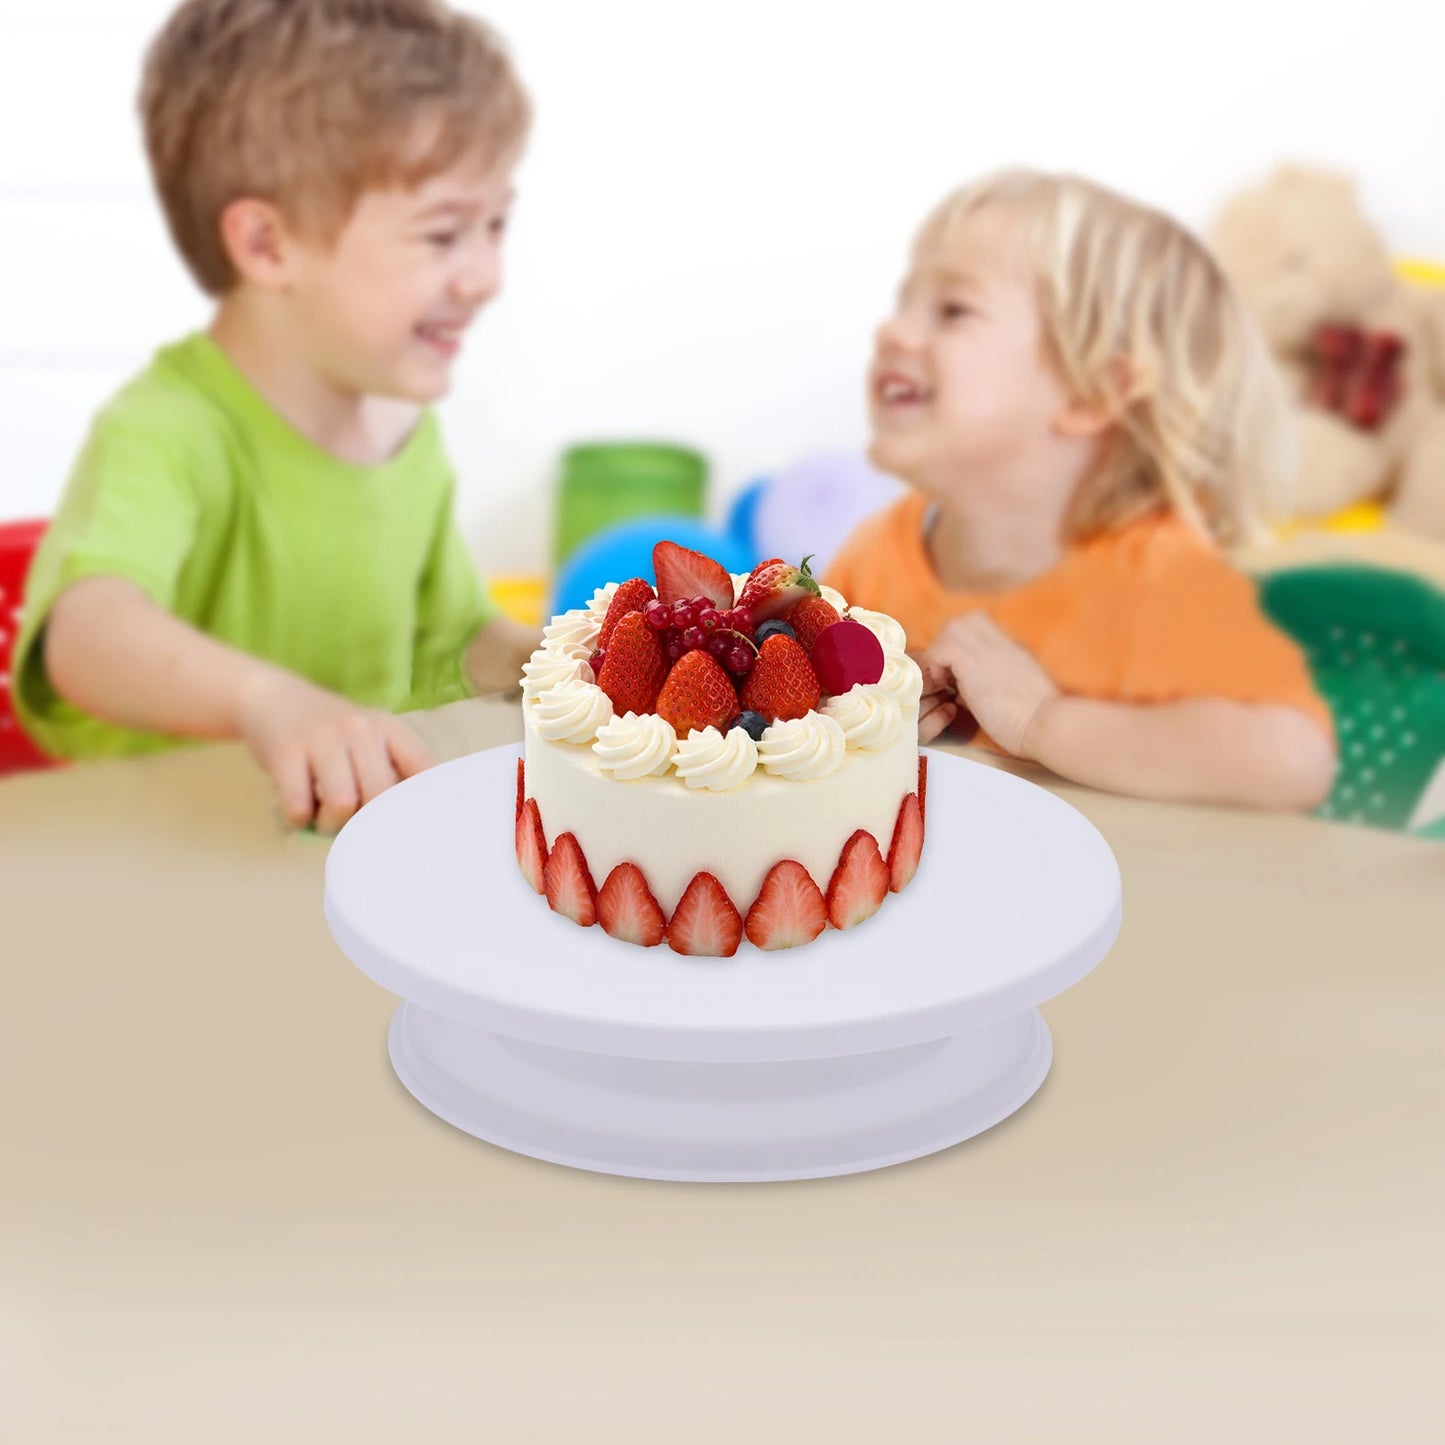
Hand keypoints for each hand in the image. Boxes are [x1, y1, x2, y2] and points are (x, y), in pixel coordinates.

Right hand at [238, 670, 435, 831]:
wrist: (271, 697)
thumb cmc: (328, 732)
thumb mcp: (369, 738)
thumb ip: (392, 771)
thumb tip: (409, 819)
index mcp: (388, 728)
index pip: (424, 768)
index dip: (424, 803)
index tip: (416, 827)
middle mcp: (360, 728)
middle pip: (380, 796)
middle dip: (367, 822)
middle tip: (352, 823)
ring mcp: (322, 738)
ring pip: (343, 804)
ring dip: (332, 824)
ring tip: (324, 817)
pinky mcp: (285, 752)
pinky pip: (300, 807)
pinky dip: (299, 820)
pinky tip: (299, 810)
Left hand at [918, 614, 1059, 756]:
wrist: (1048, 725)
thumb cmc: (1038, 721)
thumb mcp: (1018, 692)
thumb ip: (996, 682)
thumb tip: (968, 692)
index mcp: (1012, 651)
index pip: (980, 626)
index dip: (963, 644)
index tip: (957, 673)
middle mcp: (1001, 645)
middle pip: (964, 621)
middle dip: (948, 644)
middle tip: (948, 674)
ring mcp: (988, 653)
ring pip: (952, 628)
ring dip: (942, 652)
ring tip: (945, 680)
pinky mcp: (974, 667)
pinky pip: (944, 649)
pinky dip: (937, 663)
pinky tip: (945, 686)